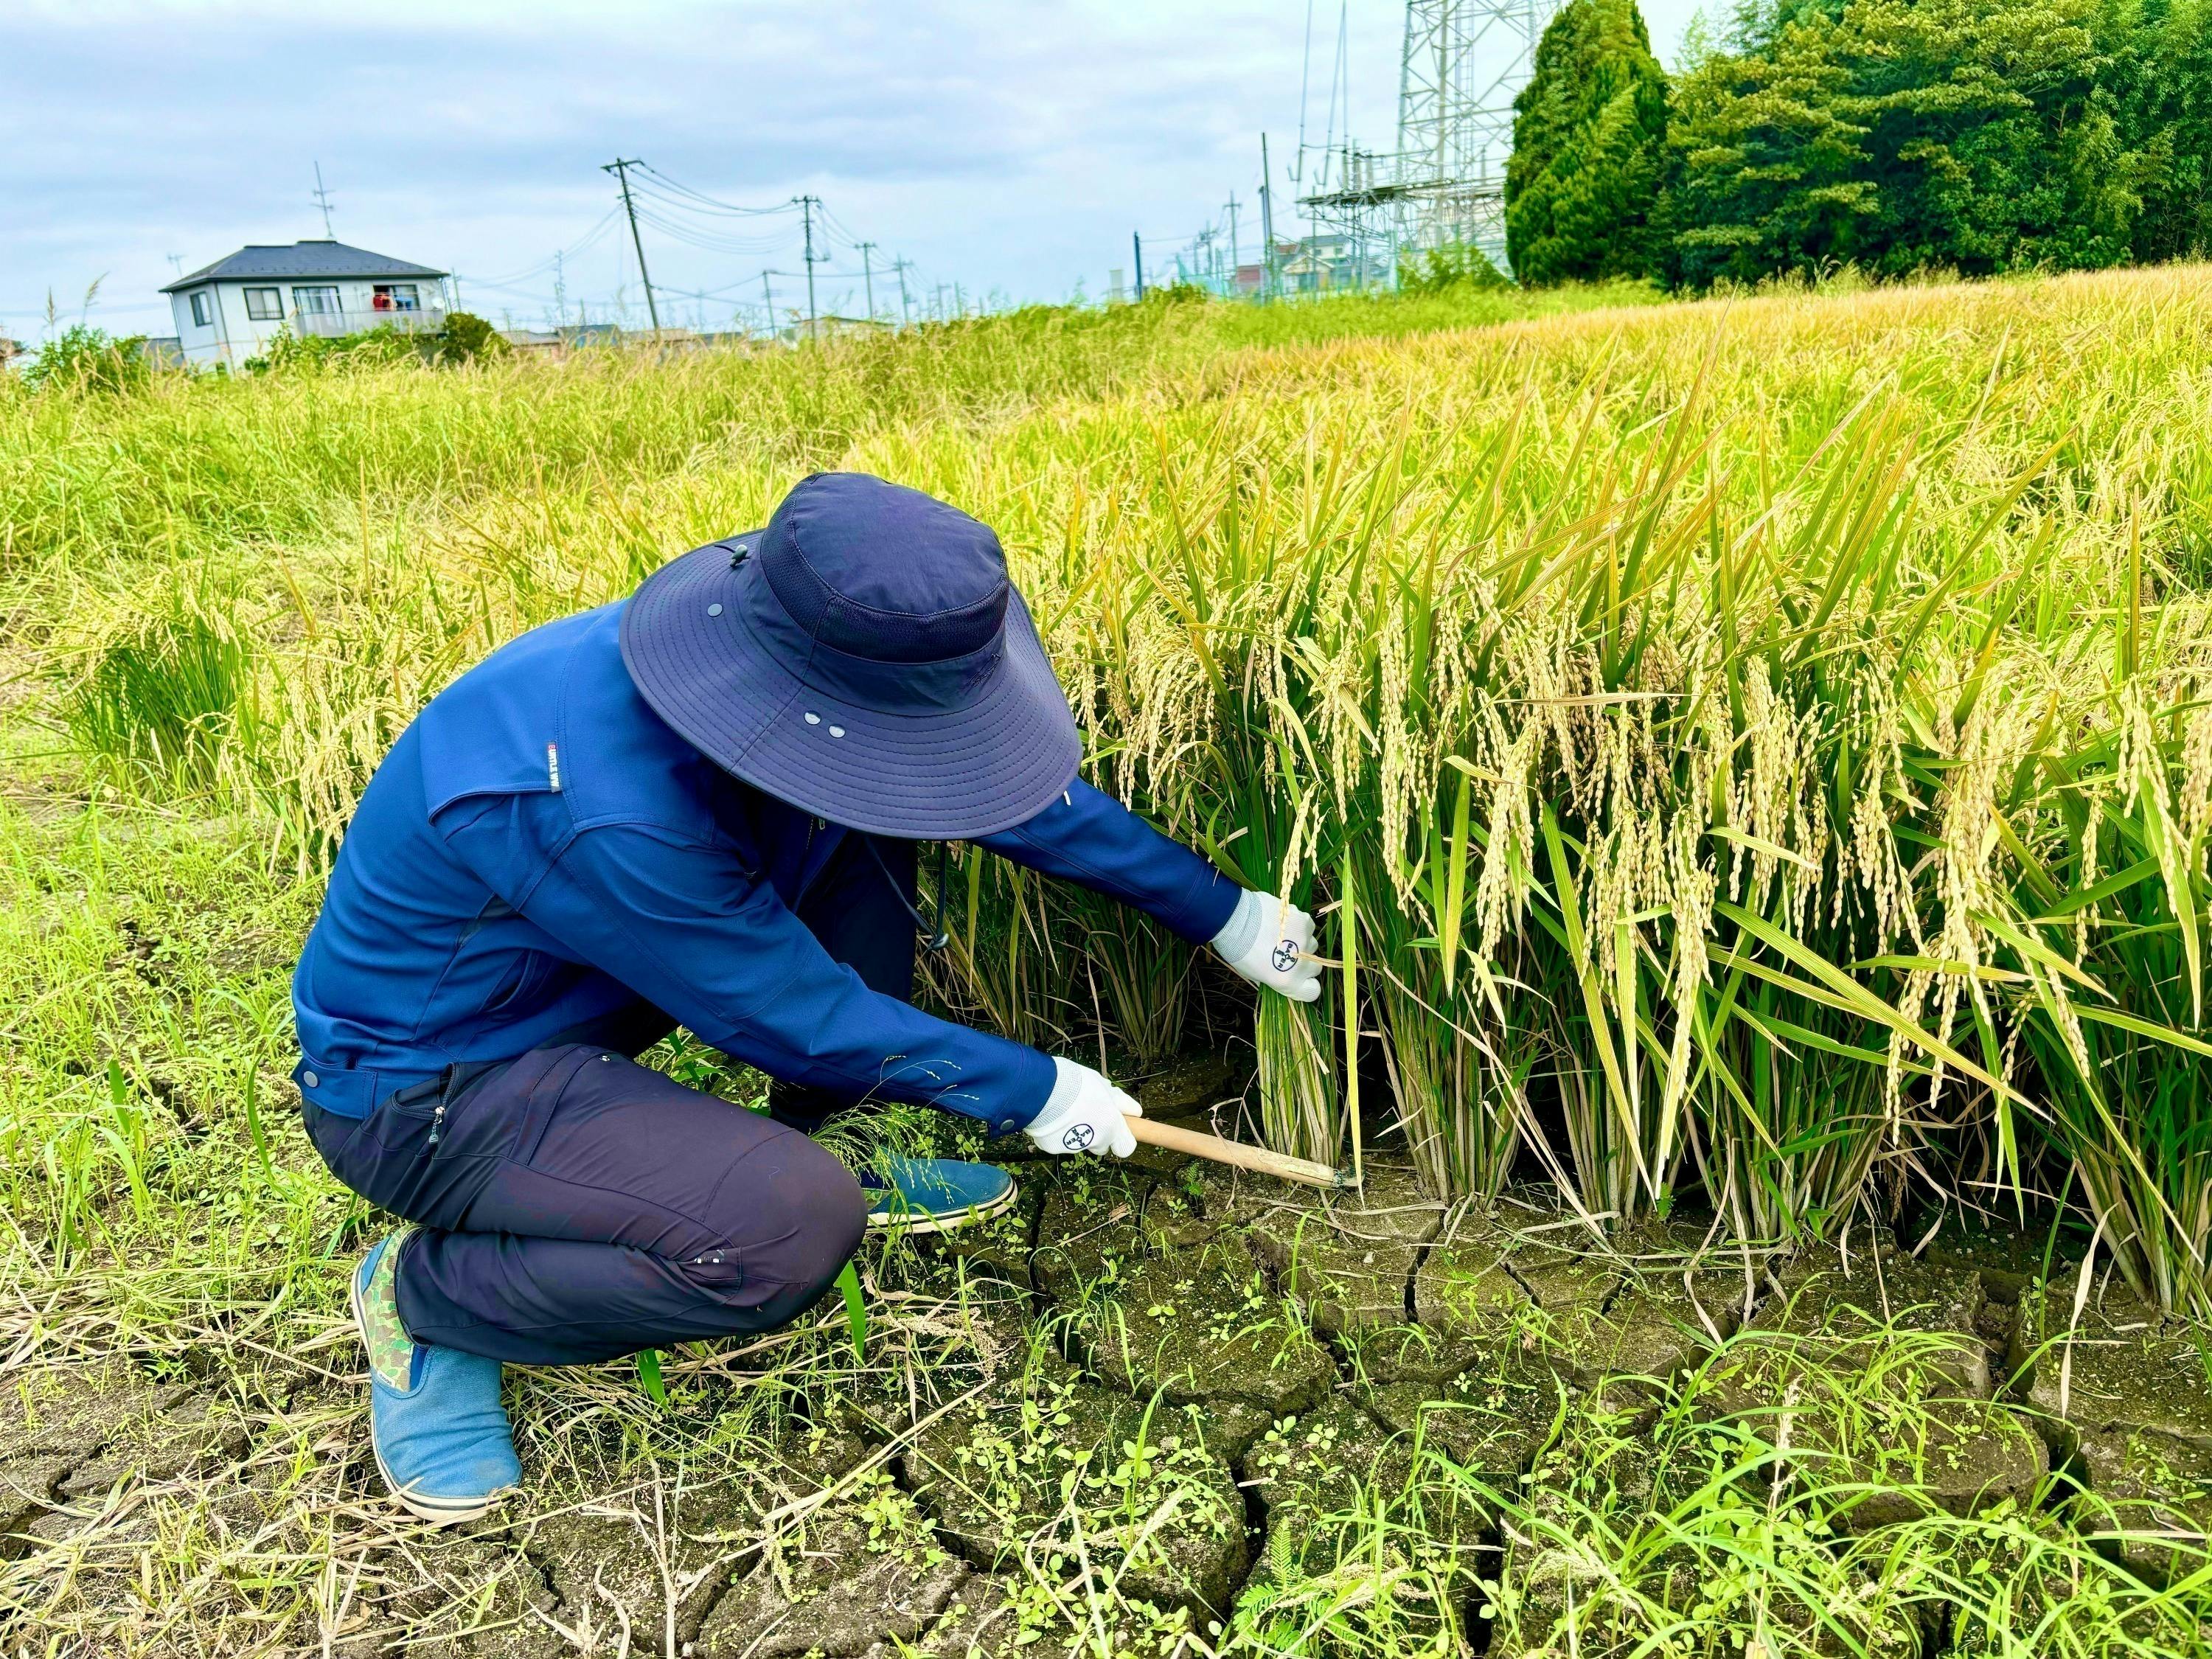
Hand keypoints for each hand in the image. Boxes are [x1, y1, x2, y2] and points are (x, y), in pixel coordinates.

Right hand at [1025, 1058, 1141, 1157]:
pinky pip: (1059, 1141)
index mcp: (1111, 1126)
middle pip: (1101, 1145)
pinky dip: (1057, 1132)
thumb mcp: (1103, 1086)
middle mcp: (1096, 1141)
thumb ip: (1120, 1102)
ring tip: (1064, 1110)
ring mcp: (1074, 1146)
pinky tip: (1051, 1116)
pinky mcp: (1053, 1147)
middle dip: (1097, 1134)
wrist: (1042, 1090)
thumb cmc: (1077, 1084)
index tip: (1117, 1127)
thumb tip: (1135, 1111)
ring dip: (1076, 1131)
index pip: (1126, 1148)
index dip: (1122, 1138)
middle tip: (1086, 1113)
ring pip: (1080, 1142)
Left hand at [1211, 888, 1323, 1002]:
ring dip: (1301, 942)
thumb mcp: (1254, 974)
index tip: (1298, 978)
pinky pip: (1308, 926)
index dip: (1307, 985)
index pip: (1312, 991)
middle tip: (1286, 953)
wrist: (1235, 919)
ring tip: (1281, 935)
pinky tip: (1282, 922)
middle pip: (1315, 968)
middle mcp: (1301, 964)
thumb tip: (1281, 975)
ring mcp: (1305, 941)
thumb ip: (1274, 977)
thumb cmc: (1239, 950)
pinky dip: (1298, 925)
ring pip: (1312, 945)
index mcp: (1288, 981)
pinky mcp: (1304, 921)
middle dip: (1303, 962)